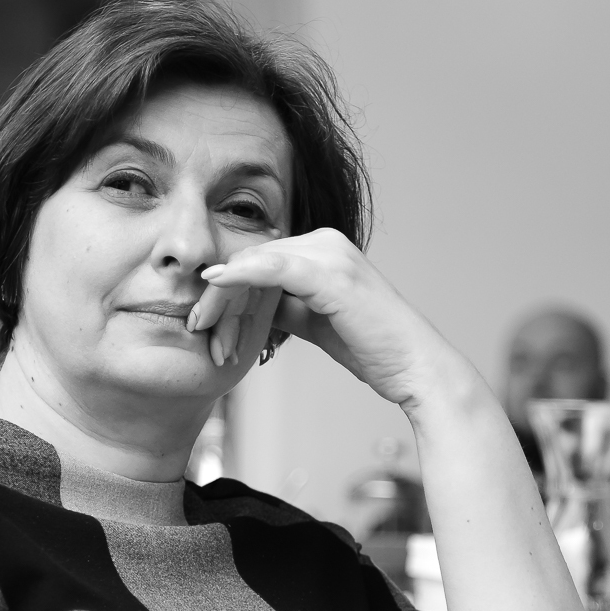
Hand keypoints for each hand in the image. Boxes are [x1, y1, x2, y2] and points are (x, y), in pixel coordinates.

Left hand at [186, 228, 471, 407]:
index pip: (260, 261)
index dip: (228, 290)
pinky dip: (241, 275)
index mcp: (323, 250)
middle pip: (253, 259)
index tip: (205, 321)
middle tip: (195, 325)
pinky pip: (273, 267)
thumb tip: (254, 310)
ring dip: (224, 296)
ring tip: (201, 323)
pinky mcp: (330, 273)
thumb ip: (287, 308)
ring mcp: (330, 254)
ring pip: (257, 264)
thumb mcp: (317, 322)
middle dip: (220, 295)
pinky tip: (216, 284)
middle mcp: (326, 242)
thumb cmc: (372, 349)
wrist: (414, 368)